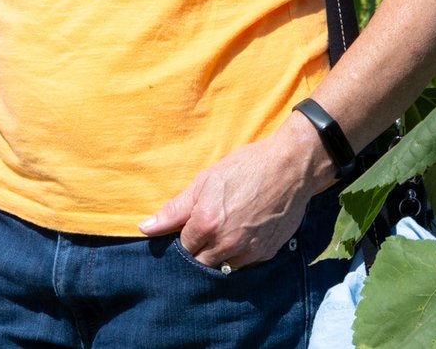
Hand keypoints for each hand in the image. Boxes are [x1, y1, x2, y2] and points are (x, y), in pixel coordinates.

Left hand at [136, 116, 333, 270]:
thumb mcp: (206, 181)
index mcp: (206, 223)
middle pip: (200, 265)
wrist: (290, 167)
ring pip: (222, 269)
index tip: (190, 228)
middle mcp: (225, 243)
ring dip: (218, 258)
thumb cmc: (246, 167)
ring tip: (223, 237)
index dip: (184, 238)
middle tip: (205, 234)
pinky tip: (241, 239)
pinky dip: (238, 258)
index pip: (183, 248)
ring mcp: (248, 252)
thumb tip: (145, 228)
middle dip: (198, 253)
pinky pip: (244, 267)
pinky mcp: (265, 255)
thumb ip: (175, 209)